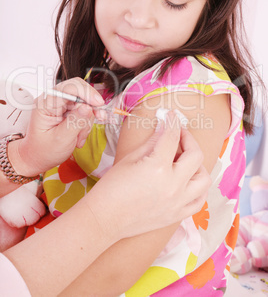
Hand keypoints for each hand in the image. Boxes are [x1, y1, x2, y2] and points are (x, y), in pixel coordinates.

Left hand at [8, 78, 104, 176]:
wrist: (37, 159)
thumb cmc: (43, 151)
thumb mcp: (61, 139)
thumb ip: (75, 122)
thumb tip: (87, 107)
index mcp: (46, 104)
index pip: (69, 87)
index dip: (87, 92)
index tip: (98, 103)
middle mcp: (53, 101)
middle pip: (80, 92)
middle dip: (90, 107)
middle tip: (100, 118)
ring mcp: (60, 105)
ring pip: (84, 103)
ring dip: (86, 121)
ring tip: (79, 138)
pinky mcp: (67, 111)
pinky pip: (83, 112)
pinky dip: (85, 124)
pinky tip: (79, 136)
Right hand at [85, 111, 210, 241]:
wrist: (105, 219)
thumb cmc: (112, 187)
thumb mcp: (130, 159)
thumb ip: (151, 143)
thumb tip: (164, 128)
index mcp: (157, 168)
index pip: (172, 137)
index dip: (172, 122)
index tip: (171, 116)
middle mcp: (173, 185)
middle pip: (195, 155)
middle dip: (188, 138)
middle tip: (179, 134)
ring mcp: (178, 202)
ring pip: (204, 179)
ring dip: (198, 164)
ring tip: (186, 159)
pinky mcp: (177, 215)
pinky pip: (199, 200)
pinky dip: (198, 188)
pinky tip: (189, 180)